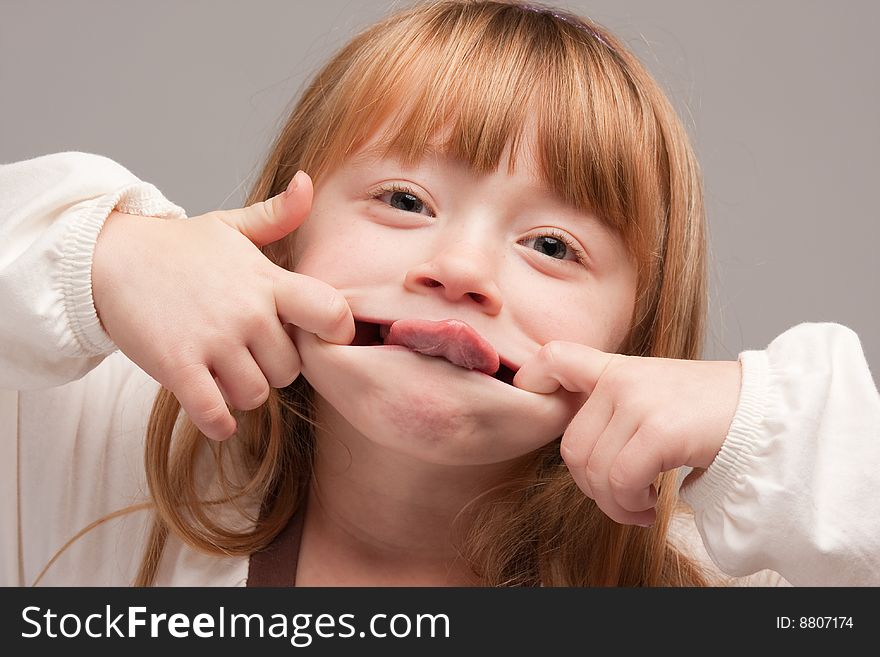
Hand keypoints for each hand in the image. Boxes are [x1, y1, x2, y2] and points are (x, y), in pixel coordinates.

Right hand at [92, 172, 353, 440]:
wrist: (108, 257)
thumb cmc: (178, 247)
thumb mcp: (230, 226)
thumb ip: (276, 215)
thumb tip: (308, 183)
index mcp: (268, 280)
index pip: (331, 313)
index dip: (335, 333)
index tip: (319, 338)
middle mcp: (248, 311)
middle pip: (291, 369)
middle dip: (273, 368)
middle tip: (251, 356)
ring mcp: (214, 340)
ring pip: (256, 394)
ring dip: (243, 392)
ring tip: (225, 374)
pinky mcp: (178, 365)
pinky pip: (215, 413)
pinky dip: (218, 422)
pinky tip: (214, 411)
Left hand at [514, 342, 741, 525]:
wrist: (769, 415)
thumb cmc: (711, 414)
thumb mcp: (655, 395)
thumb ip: (615, 408)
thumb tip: (577, 454)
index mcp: (617, 369)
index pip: (555, 357)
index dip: (533, 381)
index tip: (537, 407)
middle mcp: (621, 380)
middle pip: (572, 447)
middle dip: (592, 488)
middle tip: (623, 499)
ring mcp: (639, 401)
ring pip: (594, 471)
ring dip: (615, 504)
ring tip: (641, 506)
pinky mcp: (659, 429)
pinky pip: (621, 481)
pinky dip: (631, 505)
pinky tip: (651, 506)